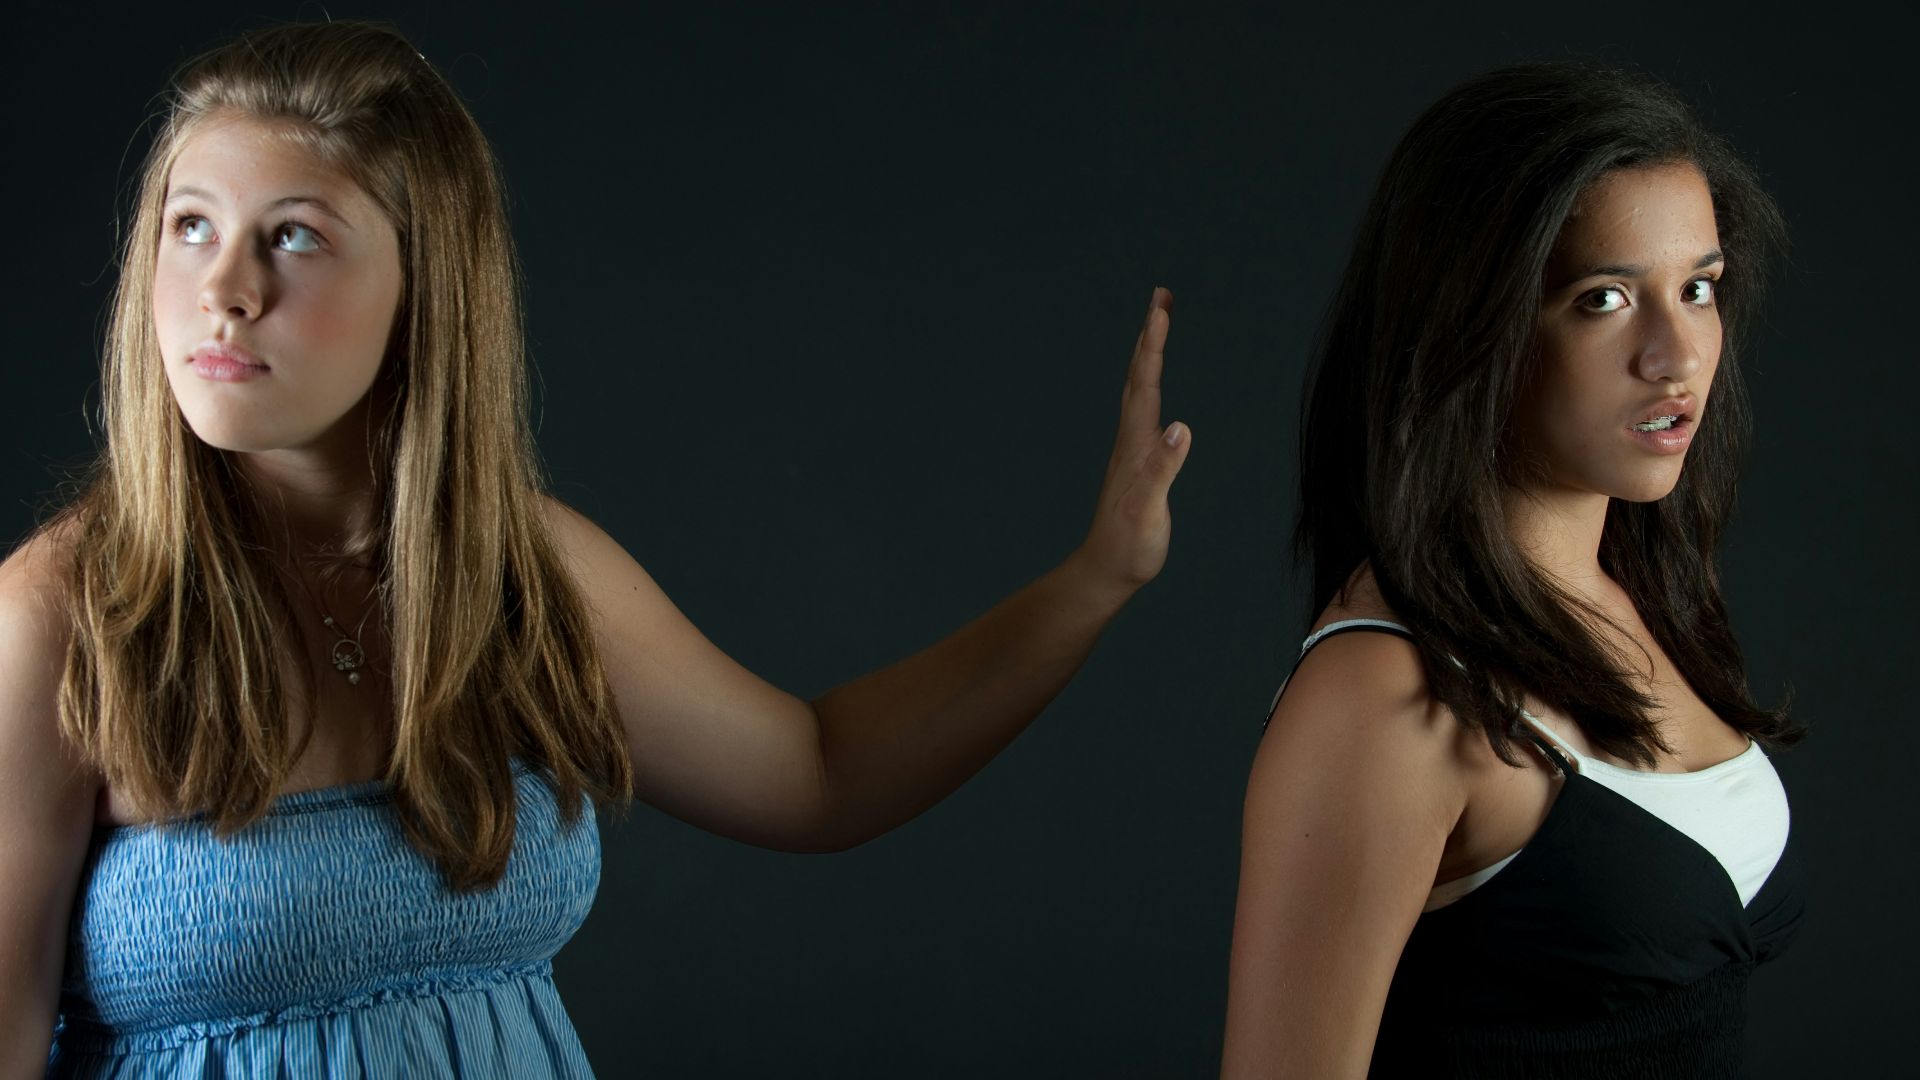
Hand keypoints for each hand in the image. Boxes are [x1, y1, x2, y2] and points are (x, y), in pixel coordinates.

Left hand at [1072, 286, 1190, 598]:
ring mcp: (1131, 449)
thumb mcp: (1148, 511)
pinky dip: (1149, 384)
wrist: (1106, 571)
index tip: (1161, 306)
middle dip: (1151, 333)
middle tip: (1162, 296)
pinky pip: (1143, 409)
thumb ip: (1163, 470)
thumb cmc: (1129, 547)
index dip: (1154, 343)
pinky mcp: (1136, 462)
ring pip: (1138, 389)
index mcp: (1136, 444)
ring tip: (1158, 326)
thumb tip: (1179, 428)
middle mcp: (1131, 439)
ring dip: (1148, 353)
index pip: (1146, 382)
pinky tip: (1152, 386)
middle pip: (1139, 375)